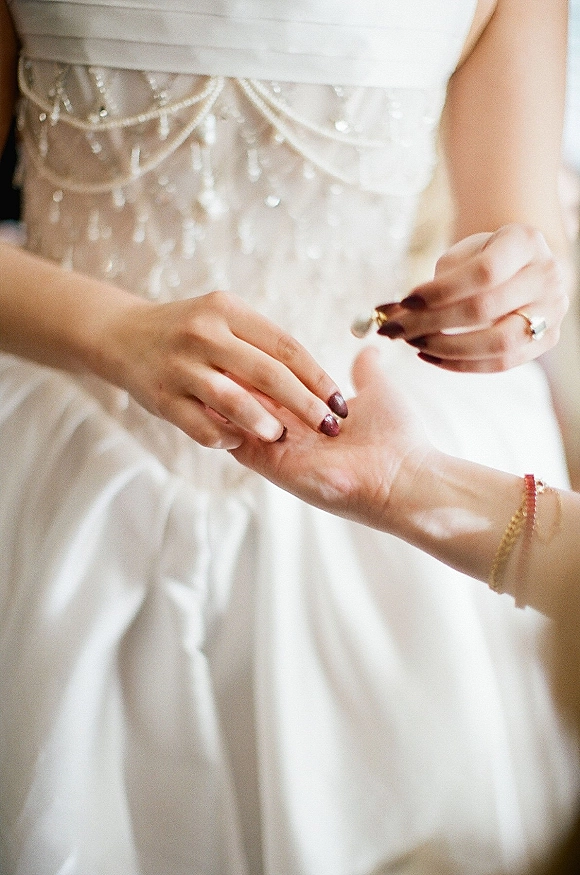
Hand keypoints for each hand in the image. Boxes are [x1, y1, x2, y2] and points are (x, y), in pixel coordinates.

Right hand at [105, 290, 346, 448]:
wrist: (120, 335)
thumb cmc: (186, 331)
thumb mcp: (222, 319)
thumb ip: (259, 345)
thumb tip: (312, 382)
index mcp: (227, 310)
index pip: (286, 346)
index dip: (318, 377)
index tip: (340, 402)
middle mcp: (204, 333)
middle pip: (268, 373)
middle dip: (305, 404)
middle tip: (329, 426)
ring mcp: (180, 366)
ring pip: (234, 401)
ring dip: (265, 422)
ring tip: (283, 436)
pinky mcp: (162, 397)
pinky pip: (201, 426)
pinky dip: (225, 437)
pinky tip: (237, 441)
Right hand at [230, 347, 433, 532]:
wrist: (404, 476)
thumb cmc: (398, 437)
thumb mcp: (378, 392)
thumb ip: (366, 372)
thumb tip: (369, 350)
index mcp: (308, 415)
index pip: (270, 385)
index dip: (259, 362)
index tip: (251, 341)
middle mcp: (291, 434)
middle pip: (247, 401)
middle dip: (238, 375)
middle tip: (234, 354)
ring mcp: (278, 451)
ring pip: (235, 420)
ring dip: (229, 395)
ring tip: (230, 371)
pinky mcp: (273, 466)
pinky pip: (236, 444)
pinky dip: (227, 421)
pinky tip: (229, 396)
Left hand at [373, 225, 568, 371]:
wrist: (521, 268)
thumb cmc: (482, 258)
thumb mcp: (461, 256)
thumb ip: (432, 284)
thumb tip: (387, 315)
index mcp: (525, 242)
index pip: (483, 272)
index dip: (441, 291)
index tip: (405, 301)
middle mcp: (546, 276)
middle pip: (486, 309)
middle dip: (432, 322)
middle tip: (396, 329)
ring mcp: (552, 311)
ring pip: (498, 343)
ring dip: (446, 348)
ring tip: (413, 343)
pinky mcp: (546, 340)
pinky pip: (501, 363)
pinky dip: (460, 364)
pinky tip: (430, 356)